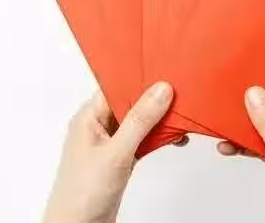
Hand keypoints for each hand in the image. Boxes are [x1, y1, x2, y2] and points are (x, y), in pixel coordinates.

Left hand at [43, 81, 173, 222]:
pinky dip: (159, 138)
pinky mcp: (121, 160)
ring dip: (159, 119)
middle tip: (180, 89)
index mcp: (88, 118)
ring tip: (183, 112)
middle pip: (130, 103)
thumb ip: (139, 120)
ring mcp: (110, 144)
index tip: (163, 69)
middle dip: (154, 97)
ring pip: (139, 122)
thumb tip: (160, 90)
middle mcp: (98, 127)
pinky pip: (143, 140)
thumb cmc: (81, 194)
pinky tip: (176, 137)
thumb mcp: (115, 152)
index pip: (115, 86)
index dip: (139, 76)